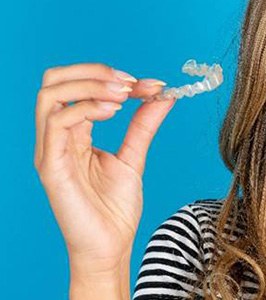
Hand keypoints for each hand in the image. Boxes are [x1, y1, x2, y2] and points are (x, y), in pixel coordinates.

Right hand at [34, 62, 174, 274]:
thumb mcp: (134, 156)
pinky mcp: (50, 166)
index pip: (78, 86)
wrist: (111, 245)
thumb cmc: (114, 207)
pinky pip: (56, 123)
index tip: (149, 84)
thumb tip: (162, 93)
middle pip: (54, 81)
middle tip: (130, 83)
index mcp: (73, 133)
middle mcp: (56, 137)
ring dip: (91, 86)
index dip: (111, 76)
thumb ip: (143, 124)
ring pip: (51, 95)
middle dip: (94, 71)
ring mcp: (50, 150)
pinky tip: (113, 113)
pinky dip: (86, 109)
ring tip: (123, 96)